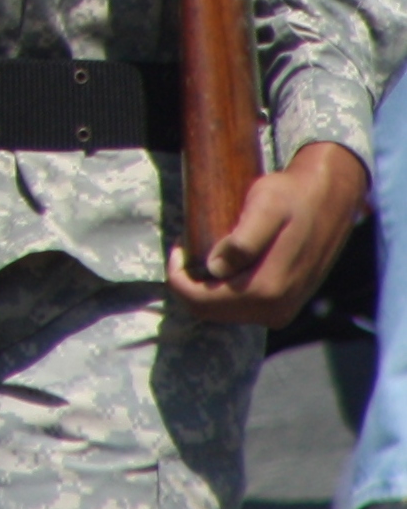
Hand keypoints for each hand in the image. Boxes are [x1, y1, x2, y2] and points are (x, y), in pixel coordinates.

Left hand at [168, 140, 370, 325]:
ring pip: (222, 311)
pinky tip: (226, 262)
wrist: (330, 199)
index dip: (178, 276)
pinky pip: (241, 307)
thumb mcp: (264, 207)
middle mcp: (275, 310)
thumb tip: (215, 268)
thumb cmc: (292, 197)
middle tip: (188, 247)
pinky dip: (224, 289)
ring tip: (207, 250)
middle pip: (207, 310)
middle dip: (190, 282)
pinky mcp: (285, 306)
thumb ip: (242, 242)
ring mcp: (281, 311)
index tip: (180, 247)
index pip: (198, 301)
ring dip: (206, 286)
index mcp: (267, 290)